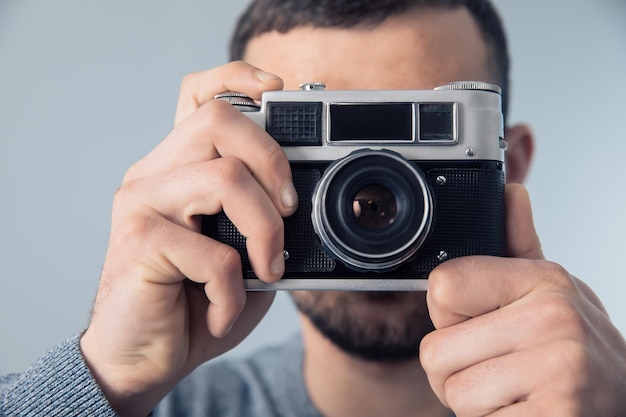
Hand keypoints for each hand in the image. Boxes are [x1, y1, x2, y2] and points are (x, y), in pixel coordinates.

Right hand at [80, 61, 294, 416]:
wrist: (145, 358)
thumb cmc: (193, 303)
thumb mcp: (242, 253)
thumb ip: (262, 219)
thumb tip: (305, 202)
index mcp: (180, 167)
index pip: (198, 95)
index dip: (237, 78)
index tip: (278, 92)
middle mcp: (154, 174)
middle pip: (219, 121)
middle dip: (274, 163)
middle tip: (288, 212)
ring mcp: (140, 203)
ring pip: (224, 178)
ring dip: (264, 232)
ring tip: (266, 269)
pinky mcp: (138, 242)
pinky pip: (212, 252)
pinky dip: (234, 291)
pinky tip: (223, 310)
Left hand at [420, 184, 625, 415]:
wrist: (623, 403)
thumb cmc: (575, 350)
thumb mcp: (551, 293)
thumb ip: (519, 247)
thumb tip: (510, 192)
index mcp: (545, 281)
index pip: (442, 286)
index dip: (448, 316)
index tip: (478, 324)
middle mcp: (555, 318)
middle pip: (435, 350)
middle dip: (456, 370)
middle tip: (498, 371)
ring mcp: (559, 370)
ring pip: (453, 391)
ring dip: (473, 402)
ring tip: (513, 392)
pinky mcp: (555, 416)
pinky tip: (524, 411)